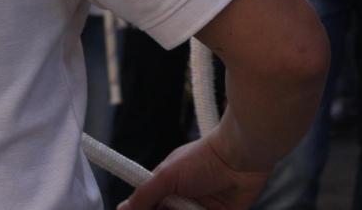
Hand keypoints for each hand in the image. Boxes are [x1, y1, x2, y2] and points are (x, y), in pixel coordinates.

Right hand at [117, 131, 269, 209]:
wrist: (239, 158)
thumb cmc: (201, 159)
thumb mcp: (166, 176)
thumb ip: (145, 195)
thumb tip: (122, 209)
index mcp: (167, 187)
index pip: (150, 206)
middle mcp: (183, 199)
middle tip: (171, 208)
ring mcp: (201, 208)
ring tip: (187, 207)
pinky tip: (199, 209)